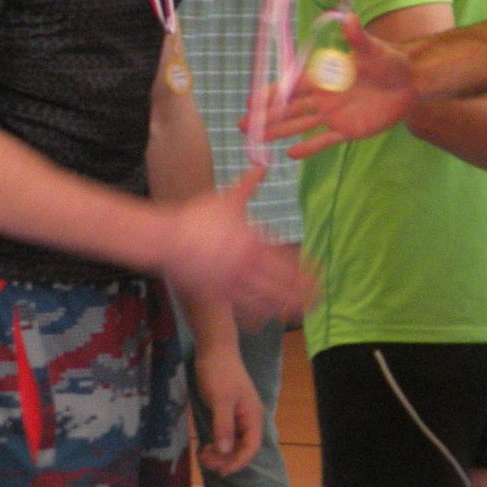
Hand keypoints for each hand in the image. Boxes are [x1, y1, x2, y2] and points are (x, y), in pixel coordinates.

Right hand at [160, 171, 313, 326]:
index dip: (305, 268)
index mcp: (253, 242)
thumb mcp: (227, 198)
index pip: (287, 258)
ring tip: (299, 313)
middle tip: (319, 299)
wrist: (167, 239)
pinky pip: (242, 308)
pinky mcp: (218, 294)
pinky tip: (266, 321)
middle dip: (302, 292)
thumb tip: (262, 165)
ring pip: (266, 299)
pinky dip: (257, 316)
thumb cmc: (197, 217)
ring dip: (285, 307)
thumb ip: (248, 184)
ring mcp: (233, 282)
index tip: (319, 273)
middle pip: (282, 283)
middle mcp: (247, 265)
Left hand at [192, 344, 261, 476]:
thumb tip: (224, 451)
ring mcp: (239, 416)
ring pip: (233, 444)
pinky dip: (217, 444)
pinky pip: (226, 435)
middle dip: (226, 458)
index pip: (251, 447)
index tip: (221, 471)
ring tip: (203, 453)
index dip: (238, 462)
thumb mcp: (220, 400)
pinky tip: (205, 445)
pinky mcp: (228, 413)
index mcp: (252, 416)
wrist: (214, 350)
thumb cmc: (219, 373)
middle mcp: (249, 419)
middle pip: (242, 448)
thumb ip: (223, 426)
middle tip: (205, 459)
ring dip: (220, 453)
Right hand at [256, 12, 416, 158]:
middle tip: (242, 124)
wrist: (411, 82)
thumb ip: (358, 38)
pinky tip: (290, 155)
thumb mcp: (374, 49)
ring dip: (279, 132)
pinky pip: (324, 141)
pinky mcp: (347, 130)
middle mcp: (324, 96)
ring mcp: (334, 115)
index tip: (251, 101)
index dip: (272, 93)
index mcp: (325, 76)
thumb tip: (350, 18)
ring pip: (300, 125)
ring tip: (256, 140)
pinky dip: (309, 148)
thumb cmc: (391, 61)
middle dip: (266, 117)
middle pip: (290, 109)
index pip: (292, 86)